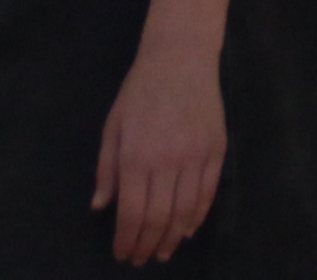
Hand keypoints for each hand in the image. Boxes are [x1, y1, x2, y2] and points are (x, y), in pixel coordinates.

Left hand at [95, 28, 228, 263]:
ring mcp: (195, 156)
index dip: (126, 240)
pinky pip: (208, 193)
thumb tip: (100, 207)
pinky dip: (197, 216)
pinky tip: (187, 229)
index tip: (123, 254)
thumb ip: (106, 169)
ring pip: (185, 211)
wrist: (180, 58)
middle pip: (158, 218)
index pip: (131, 213)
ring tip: (163, 251)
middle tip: (142, 259)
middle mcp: (166, 161)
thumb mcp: (113, 126)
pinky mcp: (216, 150)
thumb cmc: (140, 91)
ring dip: (172, 237)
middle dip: (147, 244)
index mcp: (135, 157)